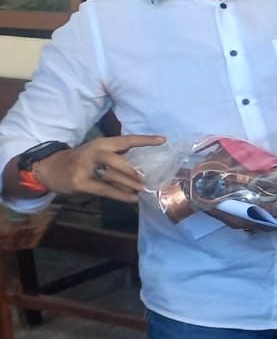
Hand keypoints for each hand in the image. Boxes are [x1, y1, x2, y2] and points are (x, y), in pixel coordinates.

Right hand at [33, 135, 165, 204]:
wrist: (52, 167)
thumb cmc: (82, 160)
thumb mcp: (99, 152)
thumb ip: (118, 156)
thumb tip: (144, 167)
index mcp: (102, 143)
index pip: (127, 140)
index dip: (145, 140)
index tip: (162, 140)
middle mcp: (95, 153)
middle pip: (119, 160)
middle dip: (135, 171)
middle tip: (150, 178)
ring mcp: (86, 168)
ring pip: (113, 176)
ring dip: (131, 184)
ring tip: (144, 189)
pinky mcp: (80, 182)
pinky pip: (105, 189)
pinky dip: (120, 195)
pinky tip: (132, 198)